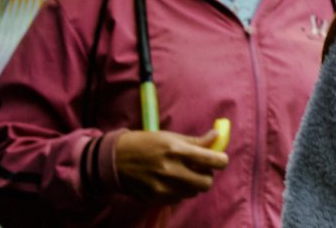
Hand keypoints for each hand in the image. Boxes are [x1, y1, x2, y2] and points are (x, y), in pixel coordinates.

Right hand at [114, 127, 228, 202]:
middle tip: (200, 168)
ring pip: (193, 192)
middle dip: (207, 175)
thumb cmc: (146, 143)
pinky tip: (170, 181)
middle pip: (206, 182)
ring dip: (193, 184)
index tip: (219, 159)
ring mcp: (163, 187)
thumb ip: (196, 141)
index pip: (214, 161)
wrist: (115, 160)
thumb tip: (217, 137)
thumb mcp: (171, 137)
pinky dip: (179, 191)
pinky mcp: (155, 198)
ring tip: (182, 174)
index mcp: (177, 150)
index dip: (221, 160)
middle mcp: (171, 170)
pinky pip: (178, 199)